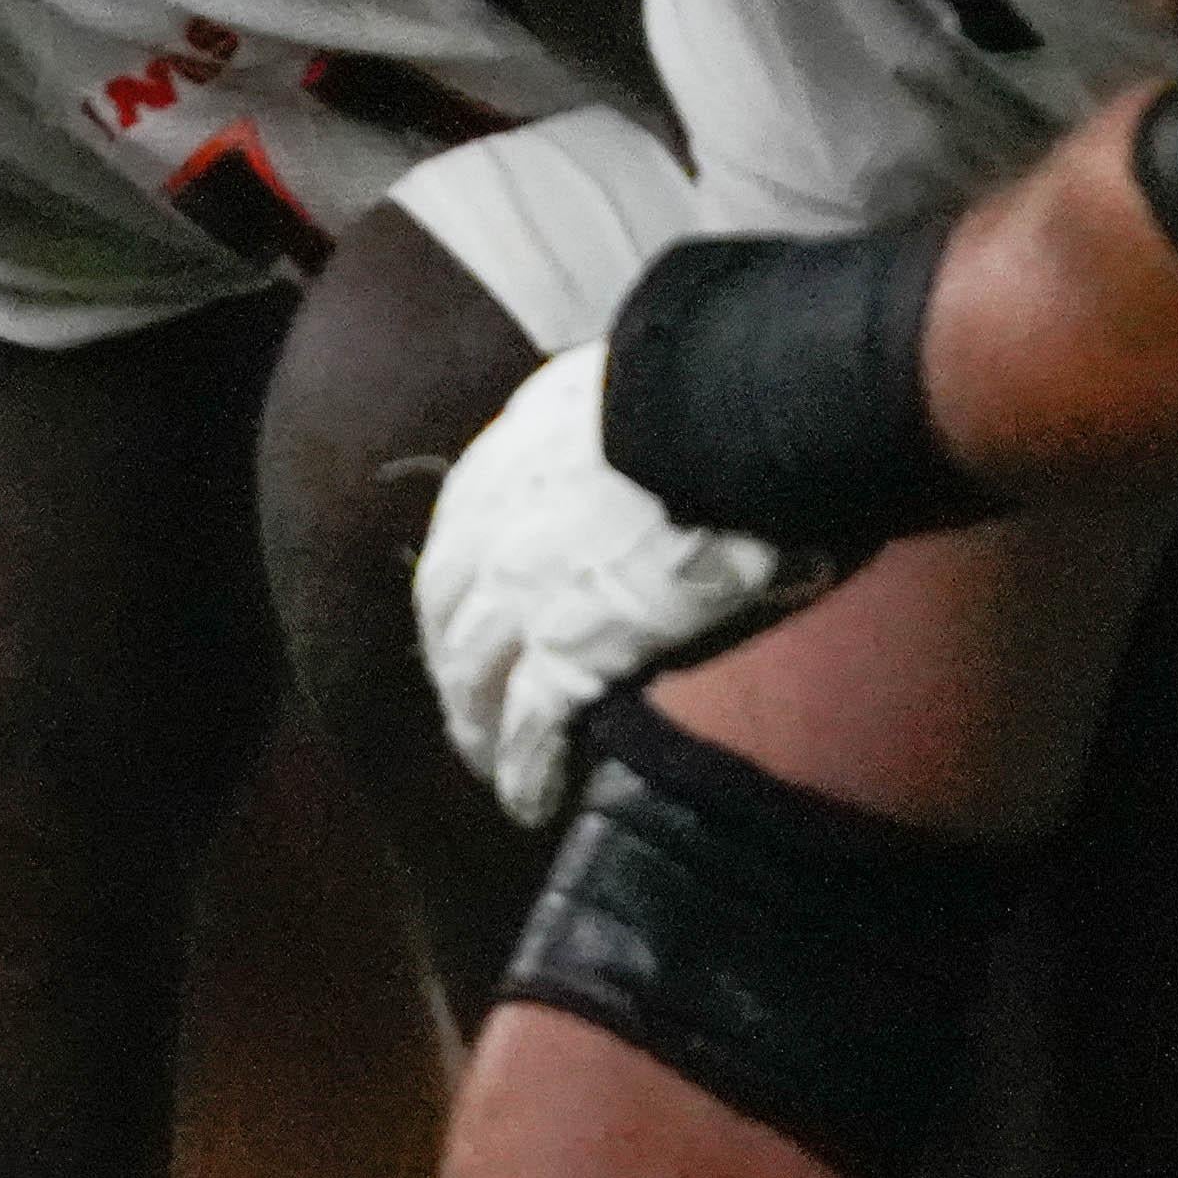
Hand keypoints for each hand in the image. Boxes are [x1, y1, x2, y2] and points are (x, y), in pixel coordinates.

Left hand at [416, 337, 843, 824]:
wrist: (727, 412)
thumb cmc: (708, 380)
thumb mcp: (635, 378)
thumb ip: (616, 411)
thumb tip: (653, 407)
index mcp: (511, 460)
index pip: (466, 533)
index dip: (468, 584)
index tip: (476, 611)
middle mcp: (495, 533)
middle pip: (451, 616)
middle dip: (455, 663)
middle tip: (467, 702)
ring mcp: (523, 600)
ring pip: (475, 680)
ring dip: (477, 726)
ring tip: (488, 761)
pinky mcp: (568, 656)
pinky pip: (529, 728)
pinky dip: (522, 770)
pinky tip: (526, 799)